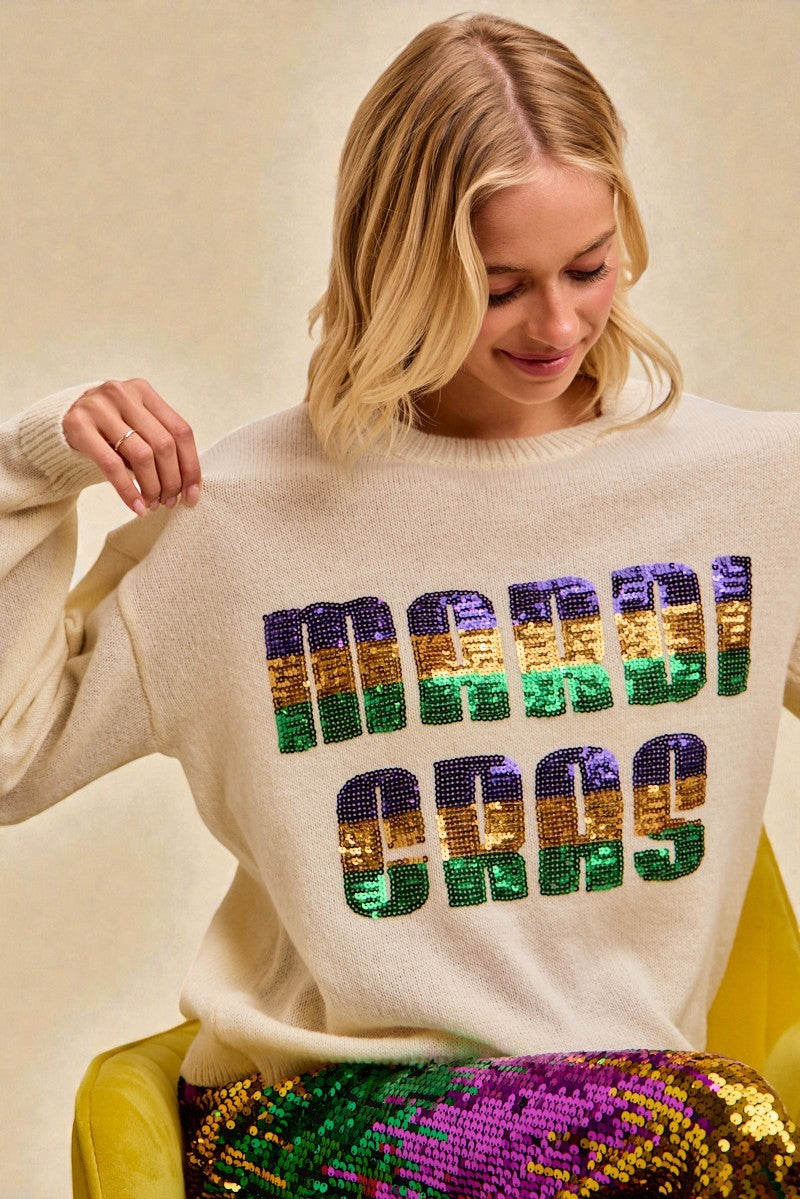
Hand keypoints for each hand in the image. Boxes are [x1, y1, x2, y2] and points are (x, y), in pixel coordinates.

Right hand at [62, 378, 201, 516]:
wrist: (61, 423)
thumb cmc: (109, 431)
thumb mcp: (136, 427)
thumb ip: (160, 443)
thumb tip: (188, 486)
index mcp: (144, 391)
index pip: (181, 431)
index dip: (191, 466)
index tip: (192, 494)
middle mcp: (123, 394)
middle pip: (164, 445)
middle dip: (172, 480)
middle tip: (170, 502)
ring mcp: (98, 407)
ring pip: (141, 455)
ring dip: (152, 487)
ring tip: (153, 505)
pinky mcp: (77, 425)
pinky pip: (112, 465)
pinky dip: (128, 490)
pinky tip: (136, 507)